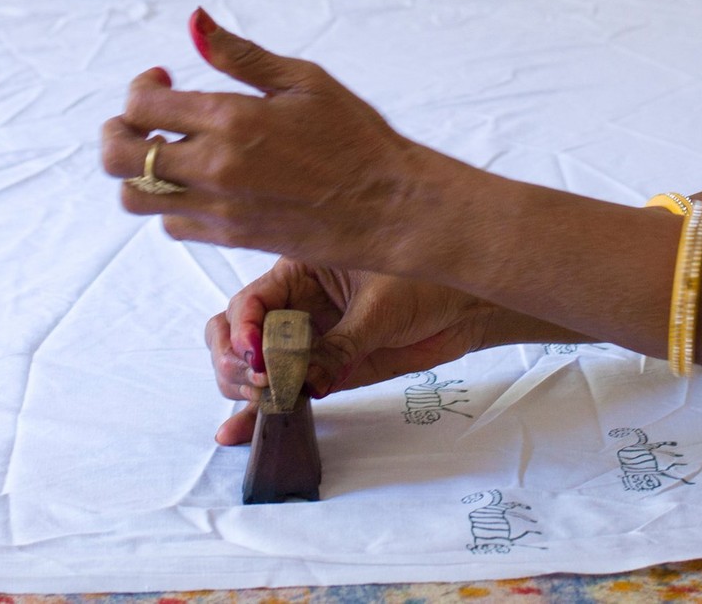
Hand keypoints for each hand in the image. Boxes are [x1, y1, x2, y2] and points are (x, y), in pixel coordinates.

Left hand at [101, 8, 472, 273]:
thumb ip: (242, 55)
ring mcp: (219, 208)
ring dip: (140, 172)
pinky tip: (200, 183)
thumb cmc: (357, 136)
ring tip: (170, 154)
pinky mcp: (230, 237)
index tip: (164, 79)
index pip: (142, 105)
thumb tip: (195, 20)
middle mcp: (215, 167)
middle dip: (117, 131)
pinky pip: (171, 224)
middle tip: (140, 120)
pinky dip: (170, 203)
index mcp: (233, 119)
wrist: (390, 205)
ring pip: (135, 197)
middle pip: (118, 156)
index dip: (141, 87)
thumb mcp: (306, 81)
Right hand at [208, 257, 493, 444]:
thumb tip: (305, 383)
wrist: (468, 307)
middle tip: (262, 382)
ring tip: (267, 402)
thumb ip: (341, 345)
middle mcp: (295, 304)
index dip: (242, 329)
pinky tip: (236, 432)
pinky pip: (283, 388)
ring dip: (243, 387)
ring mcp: (305, 339)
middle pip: (233, 334)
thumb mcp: (381, 307)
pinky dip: (258, 411)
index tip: (256, 356)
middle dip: (235, 361)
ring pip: (250, 366)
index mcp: (301, 269)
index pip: (250, 300)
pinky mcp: (321, 368)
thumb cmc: (429, 282)